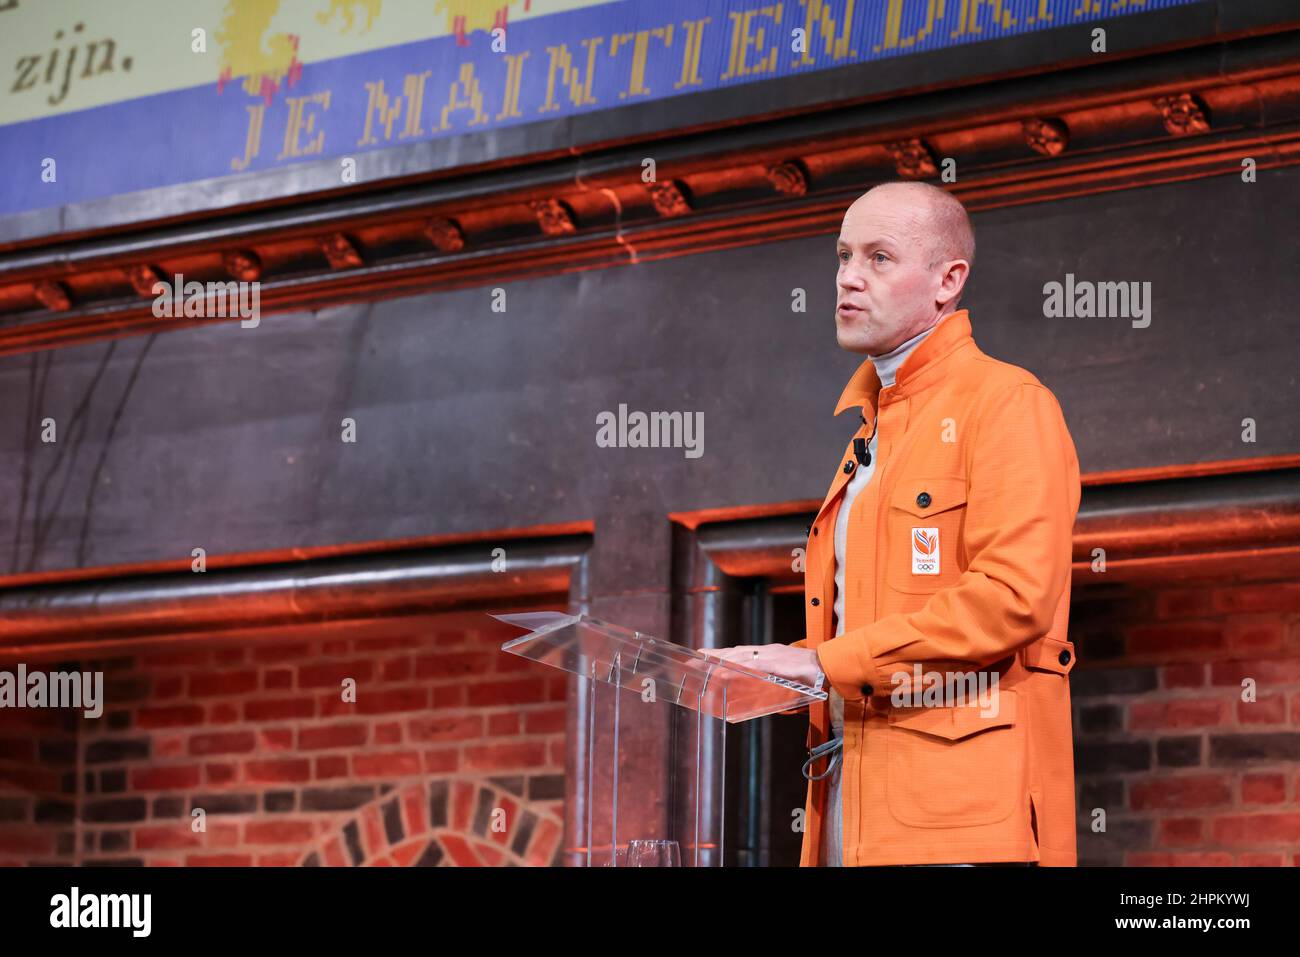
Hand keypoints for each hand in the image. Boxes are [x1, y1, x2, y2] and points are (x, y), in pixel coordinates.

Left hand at [700, 644, 822, 686]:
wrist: (829, 668)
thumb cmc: (811, 677)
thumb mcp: (786, 684)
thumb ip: (772, 690)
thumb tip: (757, 703)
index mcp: (768, 655)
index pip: (739, 653)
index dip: (721, 654)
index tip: (703, 655)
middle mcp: (766, 652)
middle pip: (734, 652)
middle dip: (713, 656)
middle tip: (693, 661)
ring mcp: (770, 655)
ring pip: (738, 656)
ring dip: (719, 661)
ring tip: (701, 665)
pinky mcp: (774, 662)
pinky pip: (750, 665)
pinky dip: (734, 668)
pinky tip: (722, 672)